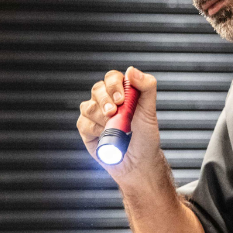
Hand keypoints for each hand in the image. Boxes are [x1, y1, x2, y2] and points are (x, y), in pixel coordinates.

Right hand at [75, 67, 164, 183]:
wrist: (138, 163)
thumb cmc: (146, 137)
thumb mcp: (150, 111)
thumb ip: (146, 88)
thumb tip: (131, 70)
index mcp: (122, 93)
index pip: (112, 77)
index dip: (114, 84)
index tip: (122, 98)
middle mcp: (107, 101)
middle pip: (97, 89)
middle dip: (105, 100)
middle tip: (114, 113)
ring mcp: (95, 115)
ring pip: (87, 106)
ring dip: (100, 117)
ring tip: (113, 127)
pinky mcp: (86, 129)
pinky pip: (82, 122)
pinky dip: (94, 129)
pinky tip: (104, 135)